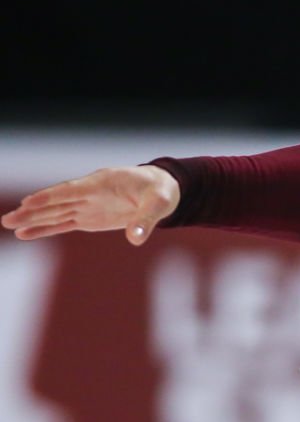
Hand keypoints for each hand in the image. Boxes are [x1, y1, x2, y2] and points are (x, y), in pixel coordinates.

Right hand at [1, 165, 179, 245]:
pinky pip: (63, 223)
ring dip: (33, 219)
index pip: (72, 189)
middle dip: (33, 210)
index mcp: (103, 183)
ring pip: (55, 212)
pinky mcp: (89, 217)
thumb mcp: (159, 203)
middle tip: (7, 219)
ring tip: (8, 224)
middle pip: (56, 202)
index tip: (28, 202)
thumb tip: (135, 239)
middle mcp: (90, 193)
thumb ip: (147, 220)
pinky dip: (45, 229)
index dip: (51, 196)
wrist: (163, 190)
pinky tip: (26, 234)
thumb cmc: (161, 191)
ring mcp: (87, 205)